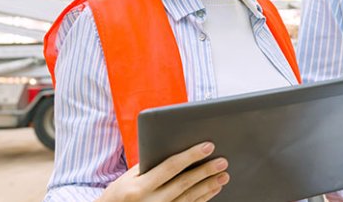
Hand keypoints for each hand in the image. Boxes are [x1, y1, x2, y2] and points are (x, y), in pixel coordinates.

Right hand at [97, 142, 229, 201]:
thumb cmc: (118, 195)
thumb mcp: (128, 179)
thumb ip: (151, 167)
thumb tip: (179, 152)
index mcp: (139, 187)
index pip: (170, 167)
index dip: (190, 156)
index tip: (208, 146)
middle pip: (184, 184)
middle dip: (205, 172)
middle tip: (223, 162)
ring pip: (189, 199)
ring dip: (208, 186)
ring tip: (223, 175)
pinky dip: (203, 199)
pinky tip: (213, 189)